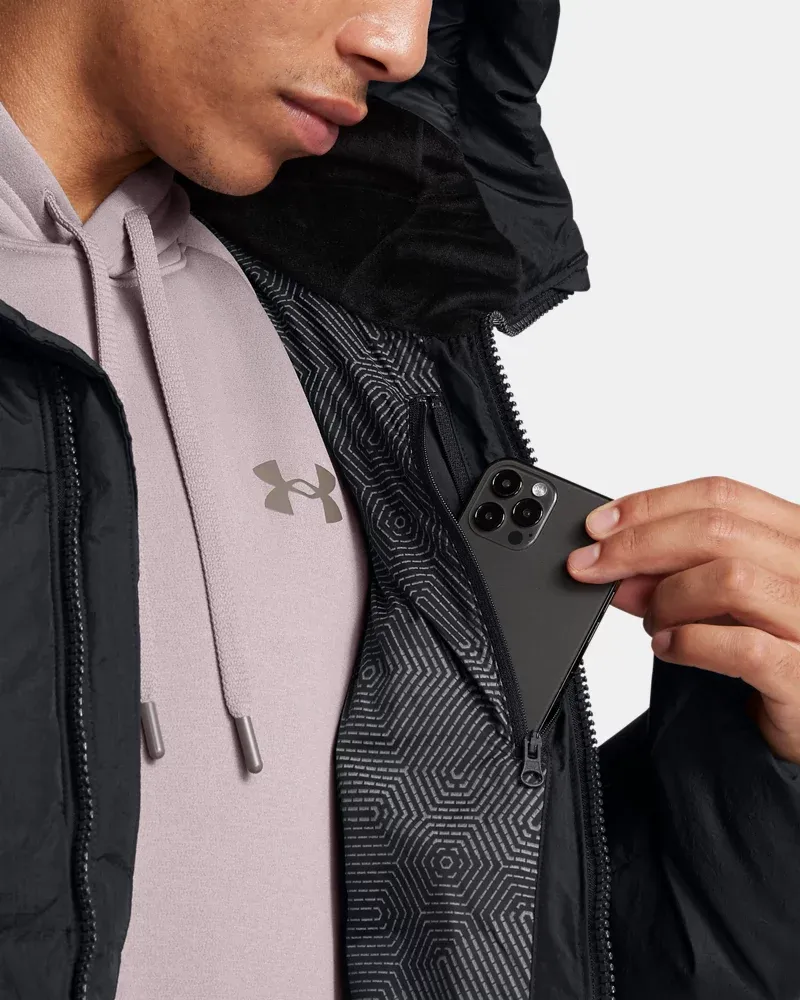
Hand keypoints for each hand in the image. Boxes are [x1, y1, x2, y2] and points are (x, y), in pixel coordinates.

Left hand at [567, 476, 799, 765]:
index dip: (650, 506)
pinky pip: (743, 647)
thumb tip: (610, 560)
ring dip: (668, 598)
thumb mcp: (720, 599)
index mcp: (796, 535)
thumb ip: (675, 573)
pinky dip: (689, 643)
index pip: (721, 495)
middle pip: (717, 529)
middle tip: (591, 568)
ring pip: (730, 578)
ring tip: (653, 621)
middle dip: (637, 546)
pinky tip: (668, 648)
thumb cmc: (772, 650)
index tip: (598, 526)